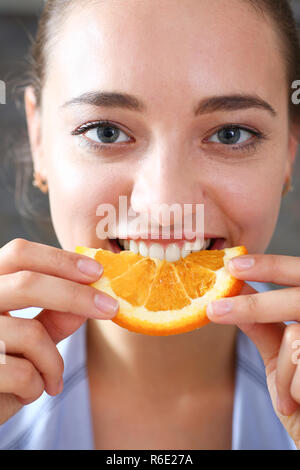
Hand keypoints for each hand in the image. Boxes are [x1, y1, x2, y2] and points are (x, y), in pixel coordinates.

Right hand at [0, 238, 118, 424]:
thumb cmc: (4, 365)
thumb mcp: (30, 334)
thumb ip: (56, 313)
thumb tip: (94, 290)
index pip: (19, 253)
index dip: (61, 259)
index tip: (97, 271)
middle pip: (27, 283)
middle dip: (76, 295)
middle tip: (111, 308)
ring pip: (31, 334)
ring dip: (54, 362)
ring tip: (53, 379)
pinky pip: (24, 373)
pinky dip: (39, 386)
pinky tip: (30, 393)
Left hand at [206, 253, 299, 448]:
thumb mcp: (281, 356)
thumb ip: (264, 324)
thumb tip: (238, 291)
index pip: (298, 274)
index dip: (270, 265)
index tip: (233, 266)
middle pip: (295, 298)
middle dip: (253, 306)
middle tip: (214, 309)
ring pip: (296, 339)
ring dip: (283, 373)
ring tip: (289, 397)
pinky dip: (292, 389)